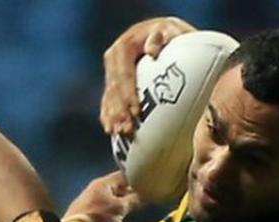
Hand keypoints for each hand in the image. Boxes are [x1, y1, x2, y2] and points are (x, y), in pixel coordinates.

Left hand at [64, 171, 142, 221]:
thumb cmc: (100, 217)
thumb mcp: (121, 208)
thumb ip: (133, 200)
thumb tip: (143, 195)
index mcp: (102, 184)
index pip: (121, 175)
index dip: (134, 179)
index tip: (144, 184)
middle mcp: (93, 192)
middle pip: (114, 190)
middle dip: (127, 195)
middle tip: (141, 198)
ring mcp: (88, 206)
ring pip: (108, 204)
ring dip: (119, 209)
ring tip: (131, 212)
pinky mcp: (85, 219)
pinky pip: (102, 219)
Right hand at [100, 16, 196, 135]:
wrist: (164, 33)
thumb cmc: (171, 34)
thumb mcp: (169, 31)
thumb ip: (160, 37)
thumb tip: (151, 51)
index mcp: (124, 47)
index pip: (123, 74)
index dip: (128, 95)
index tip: (137, 113)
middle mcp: (114, 59)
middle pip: (114, 89)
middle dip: (120, 111)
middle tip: (128, 129)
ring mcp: (112, 71)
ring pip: (109, 97)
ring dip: (113, 117)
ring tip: (120, 133)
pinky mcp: (114, 81)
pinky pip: (107, 100)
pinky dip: (108, 115)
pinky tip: (111, 130)